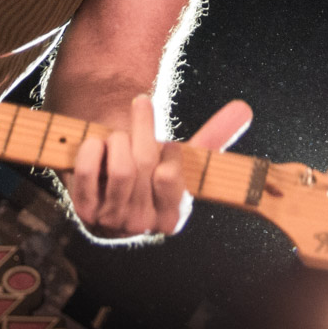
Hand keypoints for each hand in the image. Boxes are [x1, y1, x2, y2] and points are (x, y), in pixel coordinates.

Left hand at [68, 96, 252, 238]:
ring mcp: (111, 220)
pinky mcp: (83, 210)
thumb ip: (214, 138)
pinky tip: (97, 144)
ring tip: (118, 135)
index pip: (170, 175)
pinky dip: (91, 148)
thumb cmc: (150, 174)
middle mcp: (142, 224)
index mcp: (171, 218)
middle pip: (143, 164)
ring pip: (119, 168)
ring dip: (117, 139)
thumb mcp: (182, 163)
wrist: (108, 194)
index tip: (165, 142)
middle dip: (142, 126)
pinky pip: (87, 171)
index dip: (167, 149)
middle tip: (140, 104)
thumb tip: (244, 109)